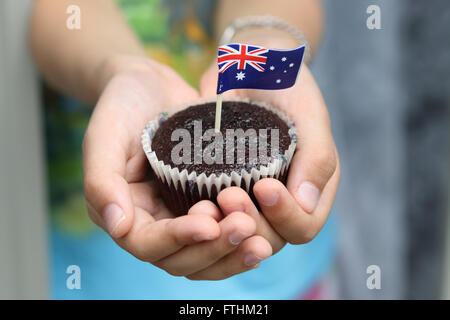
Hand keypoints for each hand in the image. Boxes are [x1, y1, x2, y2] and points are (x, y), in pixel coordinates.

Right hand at [82, 55, 270, 278]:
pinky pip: (223, 231)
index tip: (209, 223)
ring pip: (207, 254)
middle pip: (182, 260)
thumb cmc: (122, 106)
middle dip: (213, 250)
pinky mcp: (206, 201)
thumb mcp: (105, 136)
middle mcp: (154, 223)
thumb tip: (117, 228)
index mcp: (125, 214)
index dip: (178, 240)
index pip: (148, 245)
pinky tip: (265, 225)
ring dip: (232, 252)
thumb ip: (102, 182)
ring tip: (261, 239)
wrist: (150, 86)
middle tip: (245, 227)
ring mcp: (181, 215)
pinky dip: (241, 236)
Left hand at [199, 48, 339, 254]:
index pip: (304, 226)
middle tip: (228, 197)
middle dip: (251, 223)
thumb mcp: (309, 113)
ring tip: (211, 203)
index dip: (286, 217)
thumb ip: (318, 156)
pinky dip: (205, 218)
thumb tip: (306, 203)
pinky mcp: (221, 187)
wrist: (250, 66)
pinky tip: (193, 205)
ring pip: (240, 234)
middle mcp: (283, 198)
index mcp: (311, 186)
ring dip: (226, 226)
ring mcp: (250, 197)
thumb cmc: (286, 84)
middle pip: (271, 238)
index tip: (264, 187)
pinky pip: (214, 216)